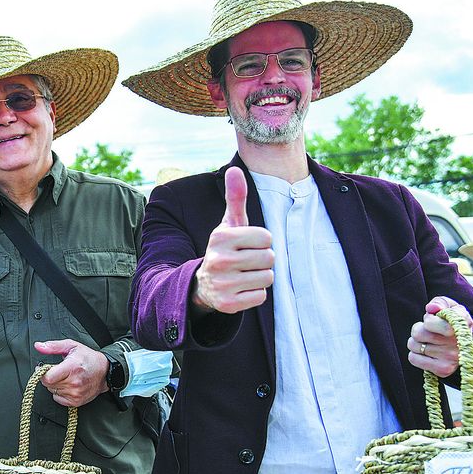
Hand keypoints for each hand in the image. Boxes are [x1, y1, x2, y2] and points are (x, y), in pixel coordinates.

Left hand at [34, 339, 109, 406]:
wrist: (105, 371)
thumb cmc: (88, 358)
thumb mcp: (71, 346)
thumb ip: (53, 346)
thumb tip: (38, 346)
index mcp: (72, 367)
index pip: (48, 378)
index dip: (42, 373)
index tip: (43, 368)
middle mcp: (74, 382)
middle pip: (49, 384)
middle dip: (49, 377)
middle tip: (57, 370)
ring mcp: (76, 393)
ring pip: (53, 391)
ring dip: (55, 384)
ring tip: (65, 377)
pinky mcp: (77, 401)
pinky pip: (58, 398)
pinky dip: (59, 392)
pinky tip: (67, 385)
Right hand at [191, 167, 273, 315]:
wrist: (203, 284)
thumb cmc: (225, 249)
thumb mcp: (228, 224)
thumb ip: (236, 198)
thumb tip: (234, 169)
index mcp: (221, 237)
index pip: (266, 238)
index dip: (261, 241)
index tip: (246, 245)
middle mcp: (219, 260)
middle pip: (269, 258)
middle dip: (262, 260)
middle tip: (246, 262)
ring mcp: (223, 284)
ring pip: (267, 278)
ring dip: (260, 277)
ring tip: (243, 275)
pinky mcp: (228, 304)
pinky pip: (261, 296)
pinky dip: (254, 294)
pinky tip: (240, 289)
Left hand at [407, 297, 466, 378]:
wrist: (466, 346)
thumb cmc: (453, 323)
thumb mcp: (451, 307)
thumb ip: (440, 302)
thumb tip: (431, 308)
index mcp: (461, 323)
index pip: (429, 323)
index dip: (427, 320)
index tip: (435, 320)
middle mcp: (457, 342)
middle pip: (417, 333)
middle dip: (420, 330)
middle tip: (430, 331)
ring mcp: (451, 358)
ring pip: (413, 345)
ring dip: (417, 342)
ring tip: (430, 341)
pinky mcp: (443, 370)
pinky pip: (413, 358)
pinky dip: (415, 354)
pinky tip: (427, 352)